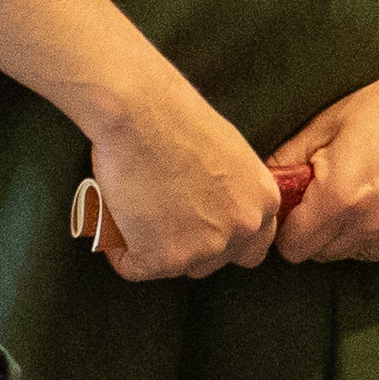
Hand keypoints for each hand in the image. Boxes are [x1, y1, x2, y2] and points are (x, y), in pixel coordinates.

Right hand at [75, 61, 285, 280]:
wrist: (141, 111)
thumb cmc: (178, 119)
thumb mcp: (231, 156)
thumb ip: (234, 191)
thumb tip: (215, 210)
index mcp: (263, 202)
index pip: (253, 246)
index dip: (223, 239)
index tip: (201, 230)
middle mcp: (242, 229)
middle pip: (215, 262)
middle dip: (190, 247)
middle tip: (163, 221)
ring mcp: (203, 248)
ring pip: (177, 267)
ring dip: (156, 249)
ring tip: (137, 216)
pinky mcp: (162, 258)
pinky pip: (135, 268)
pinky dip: (121, 251)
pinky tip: (114, 224)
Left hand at [272, 5, 378, 262]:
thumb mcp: (328, 123)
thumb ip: (287, 161)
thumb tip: (263, 184)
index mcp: (340, 198)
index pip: (292, 248)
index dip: (289, 227)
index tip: (299, 206)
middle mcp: (372, 225)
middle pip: (322, 254)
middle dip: (319, 230)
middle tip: (333, 193)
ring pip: (356, 254)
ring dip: (353, 233)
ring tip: (369, 191)